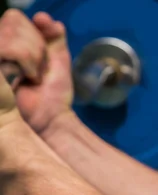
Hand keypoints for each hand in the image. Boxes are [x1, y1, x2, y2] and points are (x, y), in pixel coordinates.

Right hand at [0, 9, 47, 126]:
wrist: (50, 118)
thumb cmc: (52, 94)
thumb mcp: (56, 58)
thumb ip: (53, 35)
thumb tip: (45, 18)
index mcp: (6, 44)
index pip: (14, 17)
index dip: (34, 31)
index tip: (43, 55)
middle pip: (12, 20)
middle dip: (36, 45)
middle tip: (37, 69)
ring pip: (10, 32)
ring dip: (32, 55)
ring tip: (31, 75)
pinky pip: (8, 48)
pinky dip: (26, 60)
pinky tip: (25, 76)